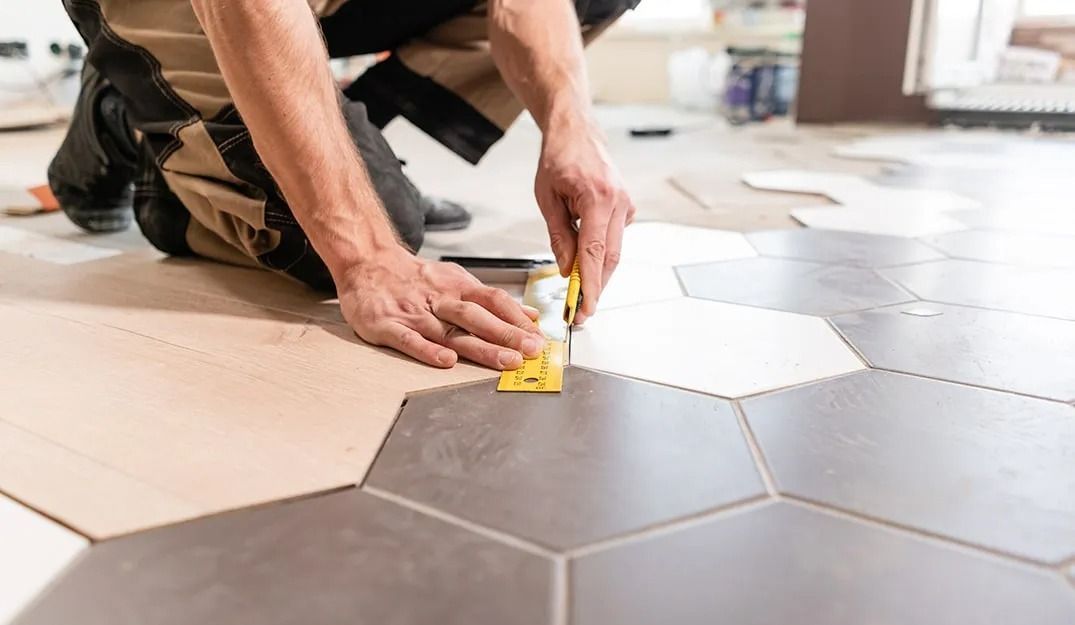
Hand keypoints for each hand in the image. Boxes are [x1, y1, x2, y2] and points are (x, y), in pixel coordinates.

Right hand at [337, 248, 544, 368]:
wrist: (367, 263)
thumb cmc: (415, 278)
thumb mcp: (457, 280)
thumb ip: (491, 301)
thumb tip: (528, 316)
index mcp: (458, 287)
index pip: (494, 300)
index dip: (517, 319)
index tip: (538, 337)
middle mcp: (440, 299)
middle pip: (478, 317)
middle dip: (507, 334)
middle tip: (530, 351)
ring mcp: (414, 313)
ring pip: (451, 331)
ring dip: (480, 347)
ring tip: (504, 361)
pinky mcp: (388, 325)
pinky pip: (410, 340)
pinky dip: (428, 350)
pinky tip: (446, 361)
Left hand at [535, 117, 635, 323]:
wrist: (577, 132)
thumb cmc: (559, 159)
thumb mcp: (547, 199)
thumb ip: (559, 236)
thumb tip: (568, 269)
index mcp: (597, 199)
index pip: (595, 253)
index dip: (591, 285)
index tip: (585, 308)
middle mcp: (618, 202)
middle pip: (610, 258)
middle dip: (596, 288)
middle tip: (580, 311)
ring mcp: (626, 205)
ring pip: (614, 251)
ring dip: (598, 273)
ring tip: (580, 294)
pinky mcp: (627, 207)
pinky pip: (614, 238)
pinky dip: (600, 253)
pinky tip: (586, 256)